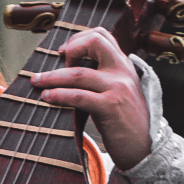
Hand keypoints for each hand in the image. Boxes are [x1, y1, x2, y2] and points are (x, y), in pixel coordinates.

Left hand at [31, 26, 152, 166]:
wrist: (145, 148)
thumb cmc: (126, 123)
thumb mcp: (120, 92)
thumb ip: (104, 77)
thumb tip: (70, 71)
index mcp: (124, 65)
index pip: (102, 35)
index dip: (79, 39)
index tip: (65, 53)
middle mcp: (122, 71)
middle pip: (94, 42)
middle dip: (69, 49)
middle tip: (55, 64)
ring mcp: (118, 88)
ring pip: (78, 73)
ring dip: (52, 77)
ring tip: (37, 82)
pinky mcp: (110, 107)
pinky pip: (78, 96)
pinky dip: (59, 95)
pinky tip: (48, 98)